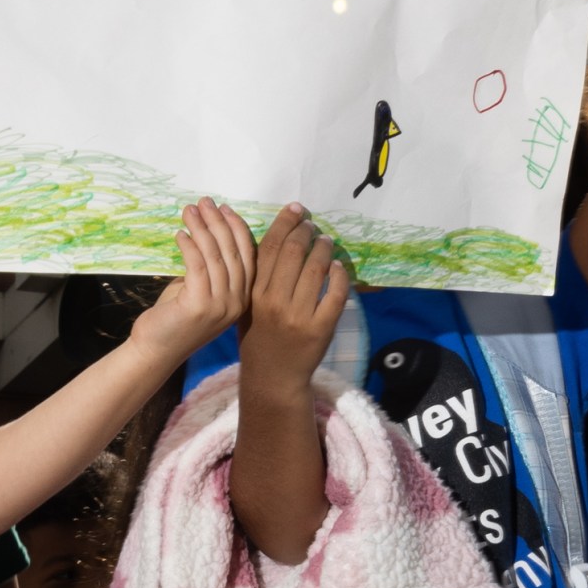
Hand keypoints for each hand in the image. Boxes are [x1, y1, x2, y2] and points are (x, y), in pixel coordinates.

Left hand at [124, 198, 258, 364]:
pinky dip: (189, 246)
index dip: (237, 228)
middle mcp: (237, 302)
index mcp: (243, 297)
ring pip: (215, 256)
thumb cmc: (176, 317)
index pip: (248, 255)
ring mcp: (221, 305)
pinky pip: (197, 266)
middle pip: (232, 251)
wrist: (157, 349)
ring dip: (201, 228)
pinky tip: (180, 234)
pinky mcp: (200, 305)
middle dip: (218, 221)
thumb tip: (208, 231)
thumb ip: (211, 267)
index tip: (224, 208)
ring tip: (189, 210)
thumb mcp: (201, 289)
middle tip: (205, 201)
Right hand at [238, 206, 349, 396]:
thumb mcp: (248, 306)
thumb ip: (258, 277)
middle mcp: (274, 302)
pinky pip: (335, 294)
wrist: (272, 377)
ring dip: (324, 249)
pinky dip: (339, 276)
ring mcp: (298, 316)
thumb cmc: (258, 338)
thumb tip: (277, 240)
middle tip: (312, 225)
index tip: (295, 209)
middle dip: (305, 232)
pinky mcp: (320, 328)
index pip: (269, 248)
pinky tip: (338, 268)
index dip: (284, 224)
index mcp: (254, 294)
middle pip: (293, 253)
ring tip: (326, 241)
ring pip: (316, 269)